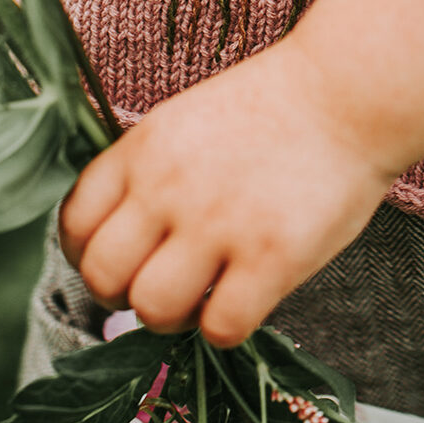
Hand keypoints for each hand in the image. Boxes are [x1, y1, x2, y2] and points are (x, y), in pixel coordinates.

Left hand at [60, 0, 423, 347]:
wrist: (348, 94)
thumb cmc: (271, 111)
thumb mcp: (184, 123)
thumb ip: (146, 174)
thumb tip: (125, 241)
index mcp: (141, 151)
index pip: (74, 224)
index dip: (89, 255)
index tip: (122, 261)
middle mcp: (167, 188)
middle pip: (101, 276)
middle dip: (122, 295)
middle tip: (159, 288)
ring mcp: (218, 224)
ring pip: (151, 308)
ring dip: (170, 318)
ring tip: (201, 301)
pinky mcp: (271, 258)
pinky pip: (220, 328)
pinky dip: (225, 328)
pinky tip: (245, 300)